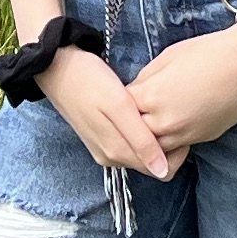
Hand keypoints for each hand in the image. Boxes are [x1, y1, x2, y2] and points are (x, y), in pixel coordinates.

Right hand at [36, 43, 171, 176]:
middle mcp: (110, 157)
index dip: (177, 151)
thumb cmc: (88, 80)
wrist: (56, 66)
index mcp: (116, 152)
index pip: (159, 168)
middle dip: (165, 143)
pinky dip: (139, 131)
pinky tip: (140, 111)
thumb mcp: (119, 105)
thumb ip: (140, 139)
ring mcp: (103, 148)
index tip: (180, 123)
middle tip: (170, 112)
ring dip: (152, 136)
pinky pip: (128, 142)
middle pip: (149, 162)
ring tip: (156, 109)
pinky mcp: (99, 137)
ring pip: (139, 152)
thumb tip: (162, 171)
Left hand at [123, 26, 236, 157]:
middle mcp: (165, 122)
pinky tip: (170, 124)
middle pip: (133, 133)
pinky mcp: (200, 139)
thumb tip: (136, 90)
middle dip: (129, 123)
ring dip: (147, 137)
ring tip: (148, 121)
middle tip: (129, 112)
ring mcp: (184, 134)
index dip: (118, 100)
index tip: (118, 94)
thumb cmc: (210, 53)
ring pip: (153, 148)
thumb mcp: (167, 57)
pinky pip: (175, 147)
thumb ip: (146, 78)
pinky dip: (168, 140)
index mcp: (152, 96)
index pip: (121, 108)